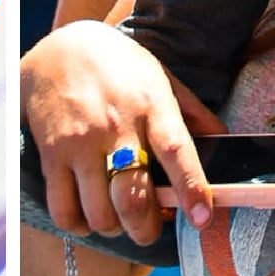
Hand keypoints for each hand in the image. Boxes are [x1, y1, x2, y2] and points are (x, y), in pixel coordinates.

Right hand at [19, 20, 216, 244]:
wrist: (57, 46)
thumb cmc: (116, 65)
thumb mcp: (160, 76)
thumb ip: (192, 112)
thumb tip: (223, 143)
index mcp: (151, 105)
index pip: (176, 151)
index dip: (191, 189)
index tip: (202, 219)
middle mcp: (115, 126)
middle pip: (132, 197)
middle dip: (146, 229)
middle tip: (149, 229)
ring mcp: (79, 142)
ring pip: (99, 211)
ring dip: (114, 228)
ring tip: (118, 219)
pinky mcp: (50, 153)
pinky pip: (63, 208)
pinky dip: (78, 225)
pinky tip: (87, 216)